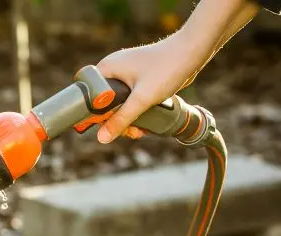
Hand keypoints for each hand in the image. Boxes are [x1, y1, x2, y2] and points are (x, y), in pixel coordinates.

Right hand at [94, 31, 210, 142]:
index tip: (107, 127)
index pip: (88, 96)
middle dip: (115, 120)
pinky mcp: (139, 78)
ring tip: (139, 130)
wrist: (192, 52)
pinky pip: (131, 99)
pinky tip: (146, 121)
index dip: (94, 115)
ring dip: (127, 119)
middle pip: (103, 103)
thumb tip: (101, 138)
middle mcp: (114, 69)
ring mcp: (127, 73)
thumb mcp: (141, 99)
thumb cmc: (166, 68)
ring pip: (118, 103)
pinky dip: (136, 111)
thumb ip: (121, 119)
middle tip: (129, 132)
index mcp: (106, 68)